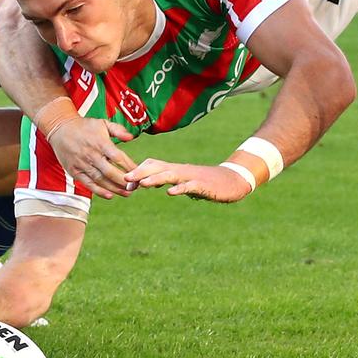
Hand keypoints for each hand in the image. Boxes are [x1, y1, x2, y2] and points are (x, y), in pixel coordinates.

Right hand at [46, 117, 136, 198]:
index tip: (140, 172)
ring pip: (100, 180)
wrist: (60, 128)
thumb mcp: (102, 123)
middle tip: (136, 187)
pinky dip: (99, 191)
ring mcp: (82, 164)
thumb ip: (118, 130)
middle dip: (124, 181)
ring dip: (115, 188)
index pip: (118, 157)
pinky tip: (110, 195)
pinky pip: (88, 184)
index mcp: (100, 143)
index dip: (130, 166)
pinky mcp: (74, 171)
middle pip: (110, 172)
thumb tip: (131, 137)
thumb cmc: (85, 126)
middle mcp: (91, 154)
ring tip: (127, 193)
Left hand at [124, 158, 253, 202]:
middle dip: (141, 173)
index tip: (124, 179)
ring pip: (170, 175)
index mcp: (175, 170)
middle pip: (158, 167)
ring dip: (155, 179)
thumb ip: (165, 180)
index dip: (139, 171)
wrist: (232, 180)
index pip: (153, 165)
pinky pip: (189, 186)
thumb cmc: (206, 181)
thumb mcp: (183, 181)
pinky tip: (170, 192)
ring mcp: (192, 177)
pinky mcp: (203, 185)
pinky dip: (180, 188)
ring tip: (142, 183)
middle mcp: (181, 170)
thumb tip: (148, 182)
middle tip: (125, 178)